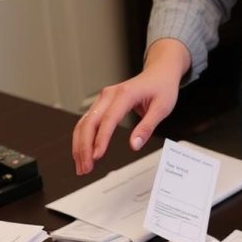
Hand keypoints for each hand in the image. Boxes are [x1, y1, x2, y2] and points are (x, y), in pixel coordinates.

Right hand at [71, 39, 190, 174]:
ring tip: (82, 166)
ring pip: (84, 123)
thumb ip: (147, 127)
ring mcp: (103, 99)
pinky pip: (87, 122)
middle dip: (84, 147)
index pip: (108, 120)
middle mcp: (109, 94)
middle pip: (89, 122)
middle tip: (86, 168)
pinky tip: (83, 153)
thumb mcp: (162, 108)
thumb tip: (134, 145)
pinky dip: (83, 139)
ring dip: (80, 145)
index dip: (101, 139)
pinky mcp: (102, 104)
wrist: (159, 72)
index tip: (97, 156)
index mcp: (125, 94)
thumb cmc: (162, 88)